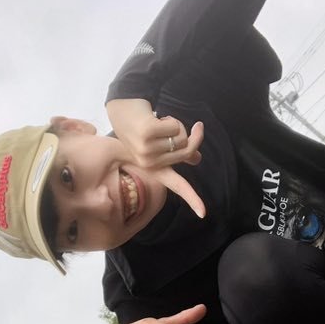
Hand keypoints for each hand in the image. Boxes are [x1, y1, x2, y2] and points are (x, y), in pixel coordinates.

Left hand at [105, 98, 205, 217]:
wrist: (121, 109)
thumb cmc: (141, 126)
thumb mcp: (159, 143)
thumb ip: (178, 152)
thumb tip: (196, 159)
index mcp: (154, 168)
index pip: (177, 186)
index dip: (192, 199)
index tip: (203, 214)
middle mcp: (150, 164)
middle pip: (187, 150)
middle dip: (186, 133)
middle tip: (170, 125)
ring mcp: (147, 150)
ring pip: (182, 137)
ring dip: (175, 125)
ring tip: (159, 123)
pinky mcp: (148, 134)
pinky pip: (176, 127)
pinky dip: (171, 119)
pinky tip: (156, 118)